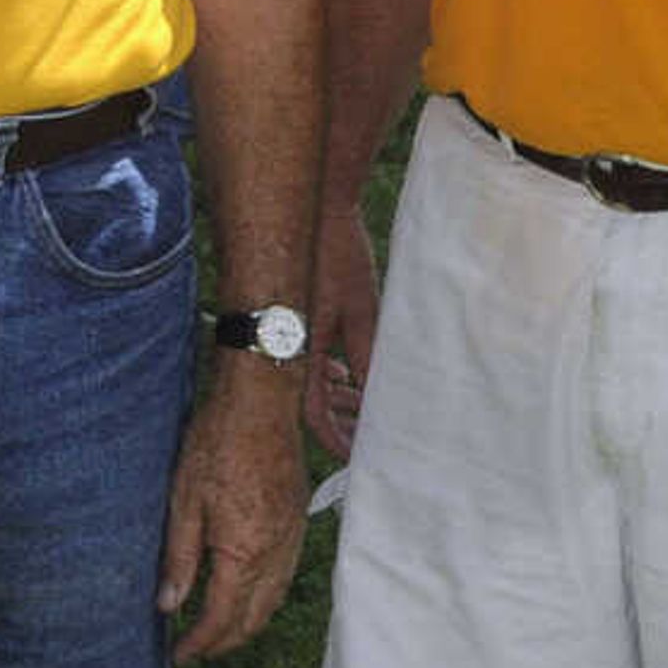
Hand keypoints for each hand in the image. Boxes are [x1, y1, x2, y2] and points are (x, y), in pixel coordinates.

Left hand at [158, 364, 303, 662]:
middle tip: (197, 651)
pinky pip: (286, 574)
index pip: (222, 616)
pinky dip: (267, 597)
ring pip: (275, 600)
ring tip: (220, 631)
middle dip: (225, 643)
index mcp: (245, 550)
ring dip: (249, 623)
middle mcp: (276, 551)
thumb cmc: (216, 443)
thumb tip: (169, 606)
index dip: (200, 643)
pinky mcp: (298, 519)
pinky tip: (250, 593)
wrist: (261, 400)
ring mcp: (293, 536)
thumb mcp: (184, 501)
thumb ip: (179, 559)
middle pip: (254, 618)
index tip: (180, 656)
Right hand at [304, 207, 379, 462]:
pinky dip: (328, 372)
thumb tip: (378, 400)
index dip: (338, 441)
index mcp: (303, 352)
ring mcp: (289, 333)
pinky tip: (348, 372)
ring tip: (366, 405)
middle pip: (311, 403)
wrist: (317, 210)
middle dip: (342, 422)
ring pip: (310, 381)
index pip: (314, 416)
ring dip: (338, 396)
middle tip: (371, 436)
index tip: (361, 457)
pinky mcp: (294, 319)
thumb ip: (368, 360)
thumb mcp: (364, 314)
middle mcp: (288, 347)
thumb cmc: (339, 258)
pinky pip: (307, 359)